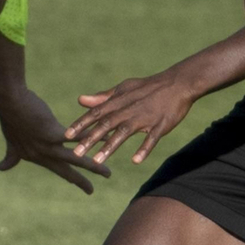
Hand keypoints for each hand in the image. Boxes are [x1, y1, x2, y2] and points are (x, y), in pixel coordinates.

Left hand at [0, 85, 110, 193]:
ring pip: (75, 159)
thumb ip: (11, 156)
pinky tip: (105, 137)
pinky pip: (76, 137)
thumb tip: (0, 168)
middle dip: (81, 181)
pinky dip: (91, 137)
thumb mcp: (10, 142)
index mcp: (36, 157)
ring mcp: (47, 145)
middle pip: (66, 171)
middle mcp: (42, 155)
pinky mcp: (51, 132)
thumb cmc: (10, 118)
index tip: (84, 188)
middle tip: (92, 191)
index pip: (58, 171)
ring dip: (93, 166)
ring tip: (107, 173)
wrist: (8, 101)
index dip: (71, 179)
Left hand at [67, 68, 199, 167]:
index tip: (67, 136)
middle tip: (76, 153)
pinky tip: (135, 161)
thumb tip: (81, 100)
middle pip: (106, 125)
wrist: (178, 83)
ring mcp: (145, 117)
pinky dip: (144, 149)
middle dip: (90, 138)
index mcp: (119, 101)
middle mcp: (129, 109)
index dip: (81, 124)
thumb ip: (102, 97)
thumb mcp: (124, 89)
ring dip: (110, 146)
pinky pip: (151, 138)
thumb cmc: (148, 87)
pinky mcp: (161, 125)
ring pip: (124, 133)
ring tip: (97, 160)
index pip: (96, 113)